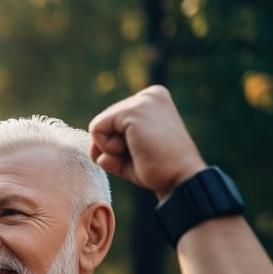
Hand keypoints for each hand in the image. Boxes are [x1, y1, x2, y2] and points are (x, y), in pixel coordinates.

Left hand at [88, 85, 206, 199]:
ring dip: (110, 149)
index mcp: (153, 101)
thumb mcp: (131, 153)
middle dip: (113, 148)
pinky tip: (131, 149)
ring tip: (139, 152)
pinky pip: (96, 129)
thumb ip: (110, 144)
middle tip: (142, 155)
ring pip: (99, 127)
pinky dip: (106, 147)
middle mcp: (149, 95)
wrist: (180, 178)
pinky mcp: (132, 110)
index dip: (118, 145)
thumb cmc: (158, 170)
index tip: (145, 152)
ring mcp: (141, 100)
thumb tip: (92, 148)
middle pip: (105, 123)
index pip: (114, 121)